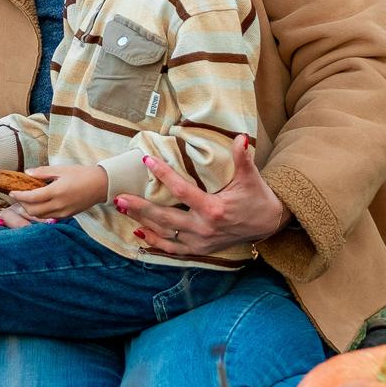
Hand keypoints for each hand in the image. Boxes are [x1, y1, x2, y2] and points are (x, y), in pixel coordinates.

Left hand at [9, 163, 107, 221]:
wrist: (101, 185)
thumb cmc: (82, 174)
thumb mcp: (62, 169)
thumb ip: (43, 172)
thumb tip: (27, 172)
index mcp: (56, 192)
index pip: (31, 198)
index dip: (19, 196)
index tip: (12, 192)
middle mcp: (58, 205)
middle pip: (33, 211)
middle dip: (22, 205)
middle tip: (18, 197)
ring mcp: (63, 212)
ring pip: (40, 216)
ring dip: (31, 210)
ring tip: (26, 202)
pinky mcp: (68, 215)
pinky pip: (50, 217)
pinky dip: (41, 213)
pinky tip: (40, 205)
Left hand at [112, 137, 290, 255]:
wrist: (267, 224)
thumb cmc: (257, 198)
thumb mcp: (250, 178)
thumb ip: (243, 158)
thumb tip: (240, 137)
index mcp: (213, 210)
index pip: (182, 191)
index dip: (163, 175)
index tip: (147, 161)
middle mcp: (203, 229)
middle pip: (164, 218)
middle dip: (140, 207)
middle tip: (118, 197)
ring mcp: (199, 242)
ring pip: (164, 234)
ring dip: (142, 222)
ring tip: (122, 209)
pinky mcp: (199, 249)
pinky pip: (171, 249)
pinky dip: (154, 242)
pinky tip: (139, 232)